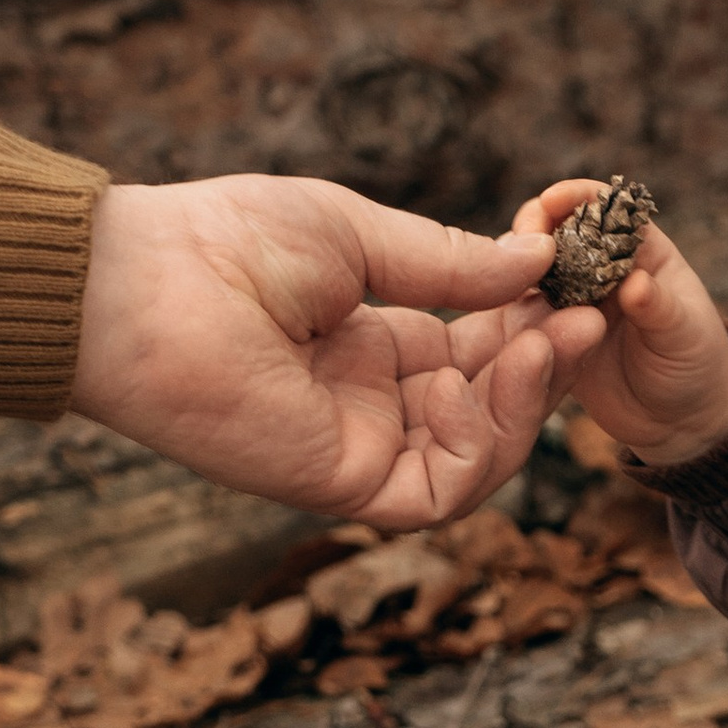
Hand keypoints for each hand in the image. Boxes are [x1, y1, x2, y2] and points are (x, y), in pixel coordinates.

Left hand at [69, 173, 581, 530]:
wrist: (140, 281)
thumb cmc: (224, 243)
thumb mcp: (359, 237)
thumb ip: (450, 265)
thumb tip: (539, 262)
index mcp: (366, 348)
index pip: (474, 356)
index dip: (528, 330)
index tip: (574, 290)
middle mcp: (367, 406)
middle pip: (487, 411)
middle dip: (543, 367)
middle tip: (588, 315)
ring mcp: (356, 449)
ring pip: (475, 460)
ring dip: (525, 406)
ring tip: (550, 340)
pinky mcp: (341, 483)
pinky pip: (438, 490)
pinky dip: (477, 445)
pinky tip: (477, 379)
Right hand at [512, 181, 727, 465]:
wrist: (681, 421)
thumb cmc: (696, 366)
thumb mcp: (685, 335)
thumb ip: (659, 307)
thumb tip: (635, 285)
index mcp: (639, 250)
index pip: (605, 208)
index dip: (577, 197)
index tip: (552, 201)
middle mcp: (600, 268)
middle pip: (557, 230)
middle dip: (534, 228)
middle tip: (518, 243)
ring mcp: (571, 301)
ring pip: (533, 273)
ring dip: (514, 272)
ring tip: (501, 281)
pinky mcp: (552, 337)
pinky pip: (522, 319)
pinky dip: (508, 315)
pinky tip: (498, 320)